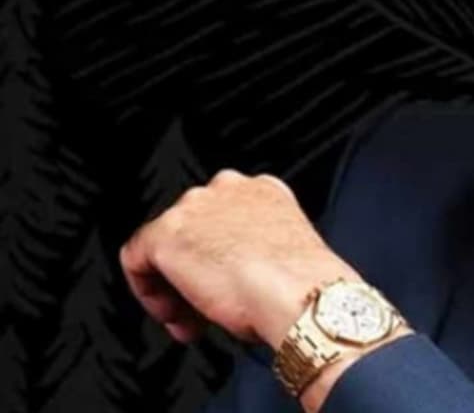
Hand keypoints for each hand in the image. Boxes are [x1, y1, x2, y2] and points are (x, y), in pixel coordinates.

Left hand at [119, 168, 359, 349]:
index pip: (224, 218)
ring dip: (175, 285)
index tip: (226, 288)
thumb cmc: (302, 286)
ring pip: (166, 245)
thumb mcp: (282, 256)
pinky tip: (173, 315)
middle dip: (195, 271)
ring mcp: (195, 206)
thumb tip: (237, 278)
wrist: (298, 294)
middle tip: (204, 308)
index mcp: (264, 190)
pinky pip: (137, 260)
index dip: (220, 259)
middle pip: (192, 228)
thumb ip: (253, 251)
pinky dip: (149, 292)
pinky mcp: (166, 232)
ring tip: (192, 319)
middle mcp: (228, 188)